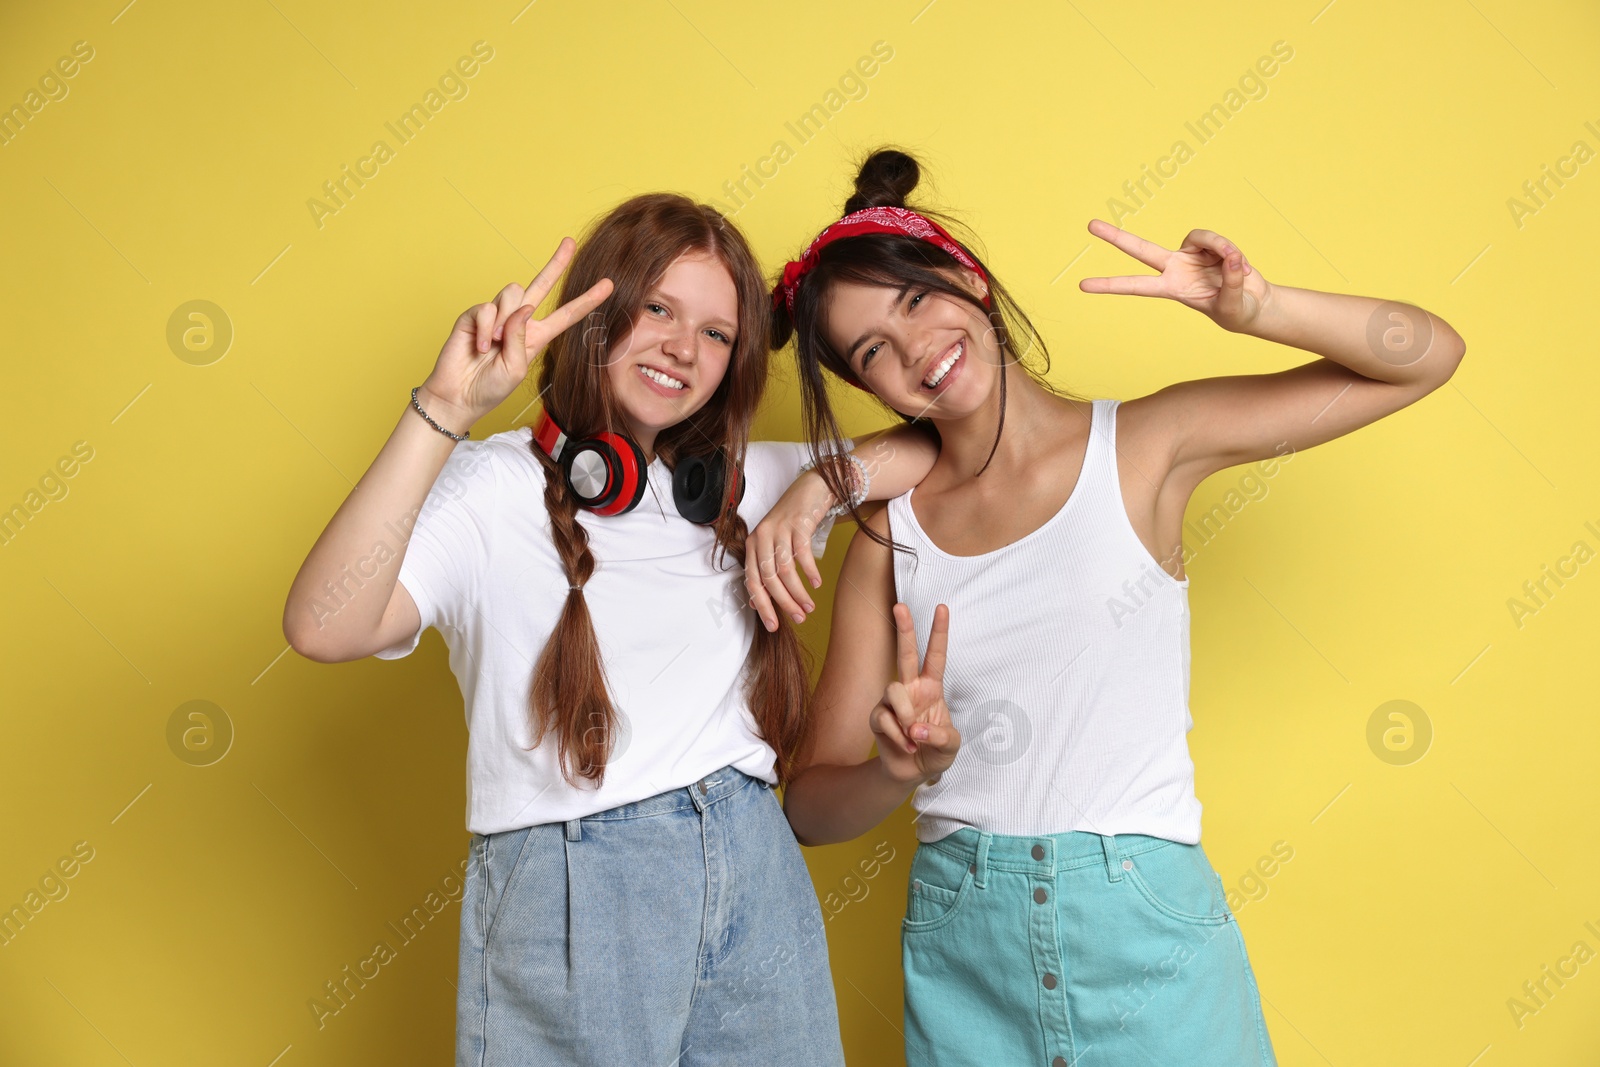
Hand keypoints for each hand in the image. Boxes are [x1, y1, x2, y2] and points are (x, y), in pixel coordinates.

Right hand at [420, 237, 613, 428]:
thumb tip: (522, 308)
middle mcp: (518, 321)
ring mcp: (496, 315)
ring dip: (504, 319)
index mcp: (536, 336)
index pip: (566, 315)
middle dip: (556, 263)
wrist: (459, 395)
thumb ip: (521, 338)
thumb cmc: (490, 388)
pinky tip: (480, 346)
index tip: (608, 284)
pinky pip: (486, 308)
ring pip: (512, 293)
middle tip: (570, 242)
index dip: (587, 300)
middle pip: (541, 285)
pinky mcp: (474, 315)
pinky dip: (484, 327)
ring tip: (493, 344)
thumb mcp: (516, 369)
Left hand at [745, 469, 835, 630]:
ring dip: (799, 592)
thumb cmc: (791, 521)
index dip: (763, 606)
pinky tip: (817, 583)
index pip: (752, 582)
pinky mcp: (798, 523)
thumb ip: (763, 570)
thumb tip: (754, 601)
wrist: (810, 488)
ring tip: (810, 606)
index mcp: (752, 545)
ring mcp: (779, 529)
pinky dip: (810, 571)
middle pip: (769, 579)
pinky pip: (803, 554)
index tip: (774, 626)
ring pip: (786, 570)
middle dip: (784, 603)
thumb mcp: (773, 544)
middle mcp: (762, 536)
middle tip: (799, 618)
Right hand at [873, 603, 959, 785]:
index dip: (939, 632)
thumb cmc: (935, 752)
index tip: (942, 607)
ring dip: (905, 716)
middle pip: (905, 653)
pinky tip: (905, 746)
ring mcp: (893, 701)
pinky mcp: (878, 716)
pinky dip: (898, 736)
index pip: (936, 656)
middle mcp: (911, 688)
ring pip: (893, 689)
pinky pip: (884, 718)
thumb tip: (915, 729)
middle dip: (904, 628)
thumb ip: (938, 736)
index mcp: (932, 688)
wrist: (912, 773)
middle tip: (900, 605)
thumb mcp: (950, 746)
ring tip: (913, 737)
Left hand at [1078, 220, 1271, 333]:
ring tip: (1240, 268)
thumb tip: (1231, 257)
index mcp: (1172, 289)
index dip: (1110, 285)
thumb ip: (1231, 282)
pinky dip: (1232, 251)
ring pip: (1200, 237)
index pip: (1135, 286)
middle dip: (1116, 237)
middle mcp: (1175, 269)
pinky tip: (1242, 266)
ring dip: (1223, 248)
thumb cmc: (1237, 311)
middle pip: (1140, 249)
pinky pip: (1217, 239)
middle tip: (1089, 225)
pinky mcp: (1209, 246)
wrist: (1253, 304)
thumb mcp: (1232, 305)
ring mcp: (1190, 255)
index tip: (1082, 286)